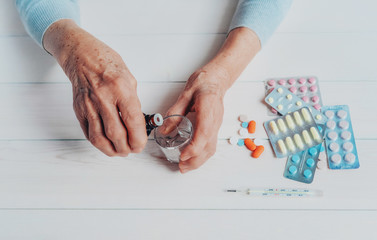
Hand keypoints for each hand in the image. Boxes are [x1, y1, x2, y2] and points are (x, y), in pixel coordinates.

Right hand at [43, 20, 146, 155]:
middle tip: (132, 150)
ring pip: (99, 137)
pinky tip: (106, 144)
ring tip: (120, 152)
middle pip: (116, 134)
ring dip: (111, 150)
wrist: (82, 55)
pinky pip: (88, 132)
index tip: (141, 145)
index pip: (132, 121)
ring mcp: (89, 105)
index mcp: (121, 89)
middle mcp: (104, 98)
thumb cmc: (108, 64)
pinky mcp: (79, 109)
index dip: (138, 138)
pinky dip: (98, 142)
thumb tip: (139, 124)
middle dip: (127, 148)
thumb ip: (134, 103)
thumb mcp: (130, 79)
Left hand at [166, 63, 227, 172]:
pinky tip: (193, 158)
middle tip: (181, 167)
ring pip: (211, 148)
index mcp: (208, 109)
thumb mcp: (185, 94)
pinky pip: (211, 145)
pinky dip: (202, 155)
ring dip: (199, 161)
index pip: (204, 133)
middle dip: (195, 160)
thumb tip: (164, 130)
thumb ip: (175, 112)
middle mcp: (215, 120)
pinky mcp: (215, 127)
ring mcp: (217, 125)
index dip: (194, 148)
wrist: (217, 79)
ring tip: (185, 166)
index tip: (182, 155)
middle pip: (209, 146)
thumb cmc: (203, 82)